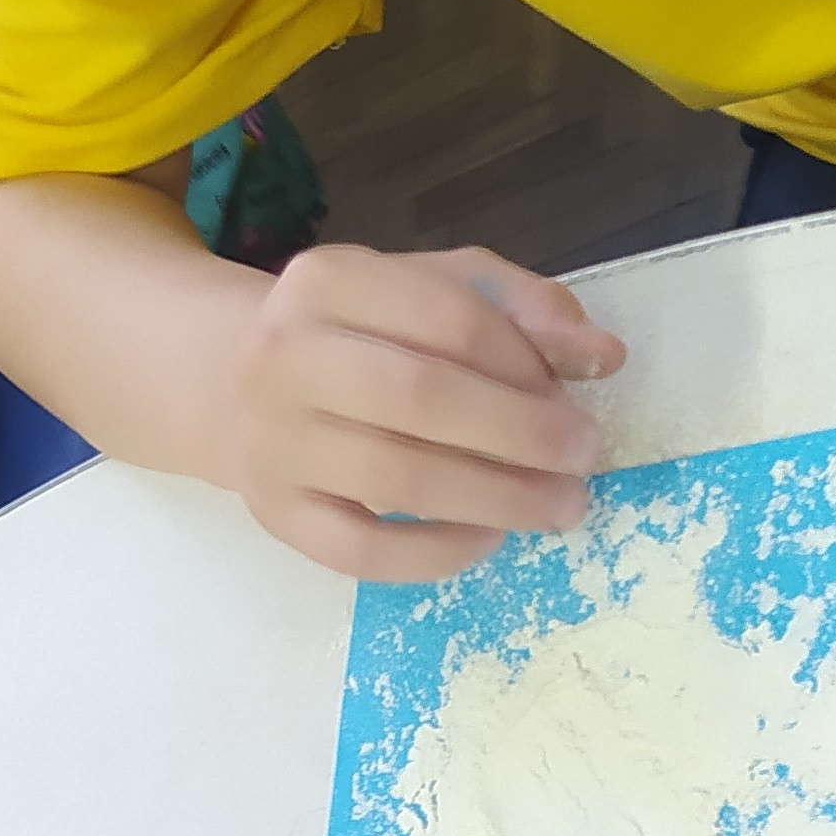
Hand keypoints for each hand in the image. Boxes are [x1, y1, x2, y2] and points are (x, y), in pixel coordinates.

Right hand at [226, 242, 624, 579]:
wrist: (233, 388)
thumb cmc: (358, 334)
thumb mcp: (430, 289)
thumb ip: (519, 308)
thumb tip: (602, 356)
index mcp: (328, 281)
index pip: (448, 318)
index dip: (525, 360)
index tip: (576, 390)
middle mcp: (285, 357)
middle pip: (421, 398)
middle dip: (521, 433)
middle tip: (585, 456)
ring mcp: (273, 443)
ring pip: (396, 479)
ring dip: (496, 498)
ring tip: (561, 507)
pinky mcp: (275, 515)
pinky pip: (361, 552)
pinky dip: (434, 554)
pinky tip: (487, 539)